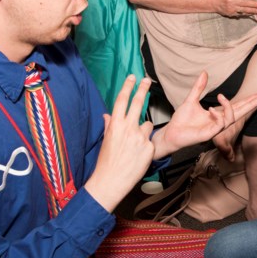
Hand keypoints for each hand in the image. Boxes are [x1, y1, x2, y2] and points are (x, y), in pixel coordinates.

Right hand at [85, 75, 155, 210]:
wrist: (112, 180)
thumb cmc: (106, 162)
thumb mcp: (106, 141)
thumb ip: (110, 125)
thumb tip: (107, 115)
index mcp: (115, 125)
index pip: (122, 100)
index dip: (128, 87)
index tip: (132, 77)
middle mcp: (128, 128)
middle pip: (138, 103)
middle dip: (143, 89)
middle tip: (147, 80)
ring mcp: (140, 137)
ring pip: (147, 124)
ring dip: (144, 130)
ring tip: (135, 145)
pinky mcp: (149, 147)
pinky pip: (150, 140)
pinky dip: (146, 145)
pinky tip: (138, 155)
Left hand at [152, 71, 256, 157]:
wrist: (172, 132)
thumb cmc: (181, 120)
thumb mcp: (191, 99)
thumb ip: (199, 87)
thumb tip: (205, 73)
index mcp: (216, 114)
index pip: (235, 107)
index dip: (247, 101)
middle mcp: (218, 122)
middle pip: (239, 113)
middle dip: (251, 105)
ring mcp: (215, 129)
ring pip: (230, 119)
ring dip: (228, 107)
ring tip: (221, 96)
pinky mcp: (209, 134)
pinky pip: (219, 125)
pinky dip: (217, 116)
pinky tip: (211, 110)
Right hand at [212, 0, 256, 18]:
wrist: (213, 2)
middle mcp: (232, 0)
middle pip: (245, 3)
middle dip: (254, 4)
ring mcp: (232, 8)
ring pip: (244, 10)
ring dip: (252, 10)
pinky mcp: (231, 13)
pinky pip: (241, 14)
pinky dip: (247, 13)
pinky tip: (251, 13)